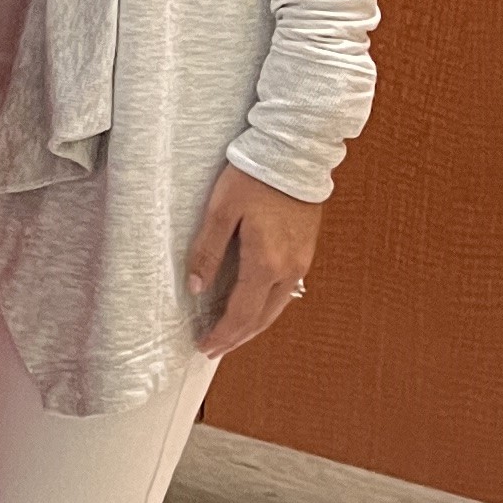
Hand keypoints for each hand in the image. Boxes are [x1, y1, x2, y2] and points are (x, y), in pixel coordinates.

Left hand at [184, 162, 322, 354]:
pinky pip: (286, 291)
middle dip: (237, 337)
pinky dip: (267, 306)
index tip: (205, 346)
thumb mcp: (220, 211)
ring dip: (253, 324)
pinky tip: (254, 304)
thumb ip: (207, 251)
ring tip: (232, 334)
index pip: (241, 314)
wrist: (294, 154)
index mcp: (265, 263)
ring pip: (277, 307)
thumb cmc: (254, 177)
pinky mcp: (306, 252)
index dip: (222, 334)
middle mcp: (288, 269)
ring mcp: (301, 262)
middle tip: (214, 348)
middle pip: (261, 318)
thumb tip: (196, 287)